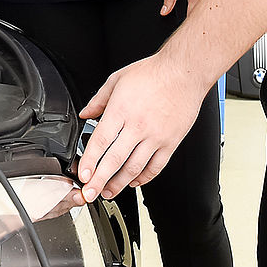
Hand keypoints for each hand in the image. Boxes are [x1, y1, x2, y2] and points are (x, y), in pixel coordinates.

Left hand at [70, 52, 208, 203]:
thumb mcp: (117, 79)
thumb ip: (99, 99)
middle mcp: (138, 126)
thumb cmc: (152, 73)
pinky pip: (156, 166)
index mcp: (121, 110)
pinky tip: (134, 182)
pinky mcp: (170, 142)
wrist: (183, 73)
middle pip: (115, 160)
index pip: (101, 141)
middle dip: (100, 180)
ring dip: (120, 183)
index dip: (90, 161)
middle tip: (90, 194)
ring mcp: (155, 136)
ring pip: (134, 167)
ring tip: (108, 192)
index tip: (83, 175)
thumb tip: (85, 113)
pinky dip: (143, 177)